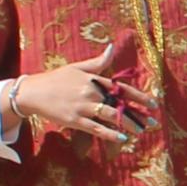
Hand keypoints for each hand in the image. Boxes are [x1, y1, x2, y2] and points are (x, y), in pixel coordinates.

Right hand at [6, 38, 147, 146]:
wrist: (32, 92)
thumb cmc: (56, 79)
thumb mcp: (77, 67)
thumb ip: (97, 62)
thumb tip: (112, 47)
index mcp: (93, 79)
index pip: (121, 87)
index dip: (139, 95)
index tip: (153, 102)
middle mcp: (90, 92)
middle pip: (119, 103)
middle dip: (138, 113)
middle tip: (154, 122)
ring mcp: (83, 107)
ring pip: (111, 116)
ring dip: (129, 124)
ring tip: (142, 131)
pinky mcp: (74, 120)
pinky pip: (96, 128)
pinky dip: (110, 134)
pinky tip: (123, 139)